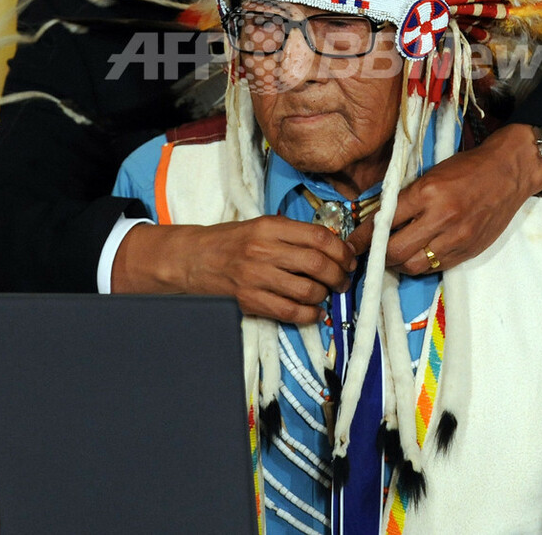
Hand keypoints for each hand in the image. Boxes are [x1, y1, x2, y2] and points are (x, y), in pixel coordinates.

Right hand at [112, 215, 356, 322]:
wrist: (192, 258)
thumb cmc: (230, 240)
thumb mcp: (261, 226)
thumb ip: (293, 233)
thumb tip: (332, 245)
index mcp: (269, 227)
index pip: (318, 236)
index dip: (342, 249)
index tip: (349, 257)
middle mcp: (263, 250)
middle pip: (317, 264)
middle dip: (339, 274)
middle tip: (344, 279)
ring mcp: (255, 277)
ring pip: (307, 290)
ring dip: (325, 295)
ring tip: (327, 294)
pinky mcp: (249, 301)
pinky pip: (290, 313)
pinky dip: (310, 315)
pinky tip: (314, 312)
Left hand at [346, 123, 541, 274]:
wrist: (507, 172)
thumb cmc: (467, 168)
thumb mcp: (431, 174)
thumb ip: (406, 197)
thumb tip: (379, 219)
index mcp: (427, 192)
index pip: (385, 221)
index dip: (364, 236)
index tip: (353, 243)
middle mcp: (441, 218)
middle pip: (396, 251)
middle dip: (379, 255)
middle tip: (373, 251)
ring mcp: (457, 238)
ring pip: (414, 266)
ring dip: (400, 264)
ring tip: (396, 255)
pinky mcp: (469, 251)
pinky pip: (436, 267)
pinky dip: (422, 264)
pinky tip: (419, 254)